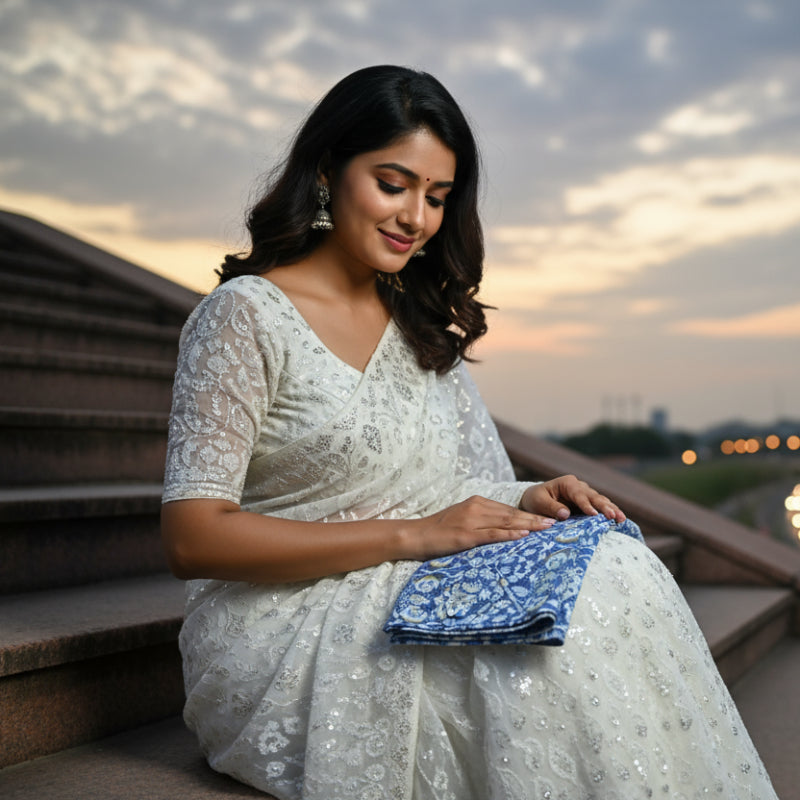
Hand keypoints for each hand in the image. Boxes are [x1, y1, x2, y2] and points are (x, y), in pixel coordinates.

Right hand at [407, 495, 557, 560]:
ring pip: (505, 522)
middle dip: (534, 518)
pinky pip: (492, 534)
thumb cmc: (438, 530)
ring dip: (528, 525)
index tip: (546, 518)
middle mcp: (476, 508)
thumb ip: (481, 520)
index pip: (508, 509)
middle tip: (555, 522)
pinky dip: (509, 534)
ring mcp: (471, 521)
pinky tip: (523, 535)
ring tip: (546, 528)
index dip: (528, 514)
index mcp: (476, 502)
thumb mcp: (462, 519)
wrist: (415, 535)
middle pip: (511, 514)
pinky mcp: (466, 535)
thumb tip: (503, 528)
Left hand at [520, 475, 625, 522]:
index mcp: (567, 483)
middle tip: (613, 516)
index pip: (578, 494)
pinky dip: (609, 512)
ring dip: (611, 509)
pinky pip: (600, 508)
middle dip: (604, 506)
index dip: (586, 504)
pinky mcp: (588, 504)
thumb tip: (565, 514)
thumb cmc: (535, 499)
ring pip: (601, 501)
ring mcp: (585, 495)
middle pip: (594, 496)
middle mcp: (579, 487)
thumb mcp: (538, 502)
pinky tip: (619, 520)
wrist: (535, 500)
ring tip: (621, 518)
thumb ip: (551, 507)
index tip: (593, 514)